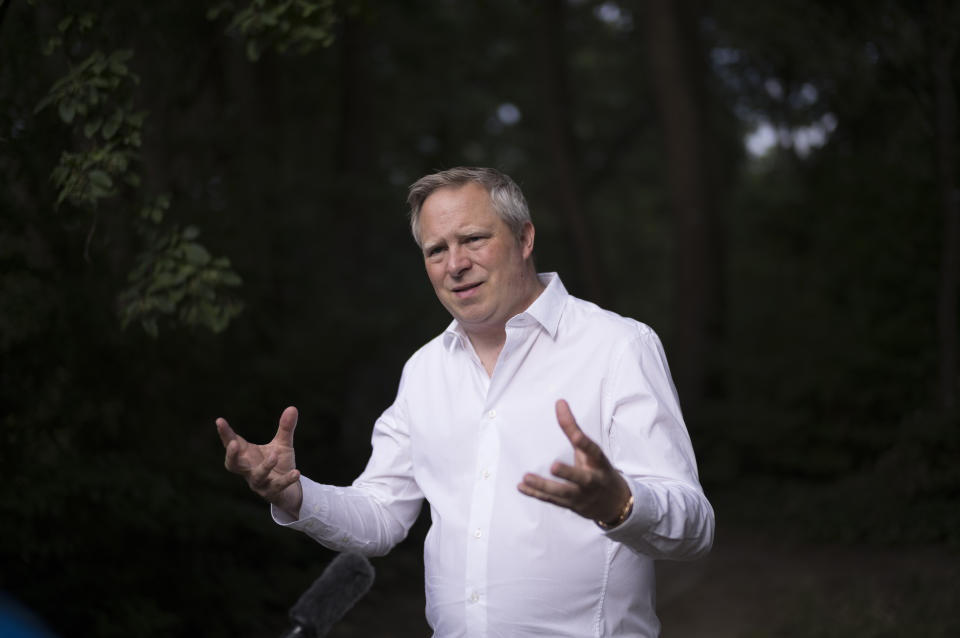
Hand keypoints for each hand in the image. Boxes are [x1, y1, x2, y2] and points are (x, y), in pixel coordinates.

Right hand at [216, 406, 302, 516]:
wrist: (289, 491)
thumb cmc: (279, 465)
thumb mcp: (282, 444)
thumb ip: (285, 428)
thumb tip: (292, 407)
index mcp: (246, 456)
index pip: (231, 444)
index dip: (225, 434)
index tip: (219, 420)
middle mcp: (248, 470)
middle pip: (233, 465)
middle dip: (231, 456)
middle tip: (233, 444)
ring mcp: (259, 483)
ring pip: (257, 477)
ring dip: (265, 466)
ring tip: (274, 455)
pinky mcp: (272, 492)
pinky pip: (278, 486)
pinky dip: (286, 479)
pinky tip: (296, 472)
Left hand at [518, 399, 630, 523]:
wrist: (615, 503)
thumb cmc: (598, 469)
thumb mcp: (590, 450)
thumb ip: (573, 428)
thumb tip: (560, 402)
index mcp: (598, 463)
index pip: (593, 451)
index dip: (585, 443)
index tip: (577, 435)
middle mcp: (592, 480)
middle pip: (581, 478)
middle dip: (568, 473)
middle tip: (554, 466)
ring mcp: (582, 495)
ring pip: (562, 493)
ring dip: (544, 486)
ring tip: (526, 477)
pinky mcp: (571, 505)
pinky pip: (552, 500)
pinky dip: (536, 494)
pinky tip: (521, 487)